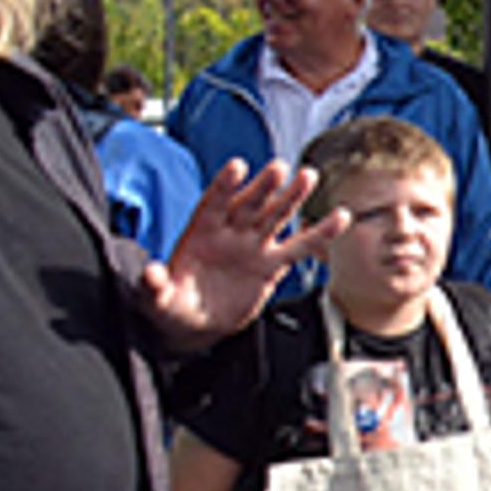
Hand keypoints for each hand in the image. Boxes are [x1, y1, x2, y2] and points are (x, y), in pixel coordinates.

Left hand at [135, 159, 345, 350]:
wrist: (196, 324)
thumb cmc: (171, 306)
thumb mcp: (156, 299)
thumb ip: (154, 286)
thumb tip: (150, 274)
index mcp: (200, 234)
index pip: (213, 204)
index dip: (224, 186)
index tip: (238, 166)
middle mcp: (229, 233)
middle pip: (249, 205)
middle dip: (263, 187)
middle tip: (279, 167)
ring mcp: (253, 246)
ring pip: (275, 217)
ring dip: (291, 197)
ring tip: (307, 176)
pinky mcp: (272, 265)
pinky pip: (300, 247)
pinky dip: (320, 233)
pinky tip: (340, 218)